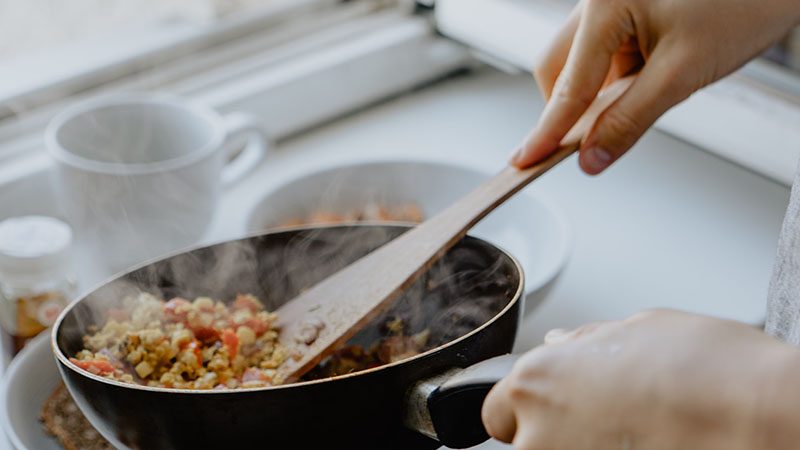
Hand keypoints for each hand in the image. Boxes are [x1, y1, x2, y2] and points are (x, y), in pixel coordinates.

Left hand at [482, 309, 799, 448]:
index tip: (556, 410)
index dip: (530, 409)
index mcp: (538, 380)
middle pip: (528, 443)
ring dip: (585, 448)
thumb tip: (563, 345)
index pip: (499, 411)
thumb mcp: (643, 329)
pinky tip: (649, 447)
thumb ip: (587, 343)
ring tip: (640, 437)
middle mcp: (539, 433)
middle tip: (612, 422)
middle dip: (559, 433)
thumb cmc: (713, 372)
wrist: (765, 423)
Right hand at [512, 0, 799, 173]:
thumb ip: (630, 119)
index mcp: (607, 3)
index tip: (526, 160)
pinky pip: (603, 52)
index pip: (568, 84)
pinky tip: (653, 76)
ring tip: (651, 91)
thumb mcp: (683, 73)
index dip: (547, 130)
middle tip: (589, 139)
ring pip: (580, 61)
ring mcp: (611, 3)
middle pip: (558, 66)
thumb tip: (592, 156)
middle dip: (571, 106)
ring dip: (600, 91)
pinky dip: (618, 76)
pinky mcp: (626, 10)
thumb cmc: (744, 3)